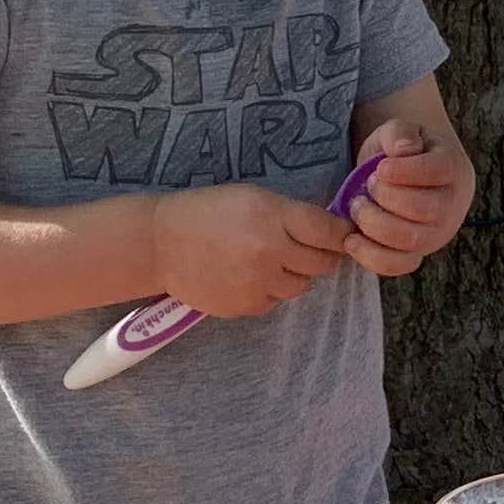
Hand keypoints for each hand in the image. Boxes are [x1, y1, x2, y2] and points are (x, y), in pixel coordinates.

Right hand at [152, 183, 356, 317]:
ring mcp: (258, 283)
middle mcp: (269, 252)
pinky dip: (268, 290)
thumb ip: (291, 214)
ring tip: (269, 259)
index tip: (342, 234)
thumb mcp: (253, 198)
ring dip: (294, 274)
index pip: (329, 232)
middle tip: (309, 247)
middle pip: (322, 263)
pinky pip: (274, 300)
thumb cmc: (207, 212)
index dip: (340, 234)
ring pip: (301, 286)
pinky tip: (247, 274)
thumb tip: (331, 231)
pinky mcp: (245, 305)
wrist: (160, 243)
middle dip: (321, 255)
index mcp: (273, 217)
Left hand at [341, 116, 475, 278]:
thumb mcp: (398, 133)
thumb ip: (399, 133)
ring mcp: (435, 234)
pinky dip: (371, 257)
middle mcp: (451, 205)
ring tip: (357, 208)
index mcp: (452, 168)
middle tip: (367, 186)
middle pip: (425, 210)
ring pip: (410, 241)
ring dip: (375, 225)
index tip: (380, 169)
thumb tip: (403, 149)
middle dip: (386, 198)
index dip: (406, 172)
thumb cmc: (402, 154)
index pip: (438, 172)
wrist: (408, 178)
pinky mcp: (415, 254)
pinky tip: (351, 239)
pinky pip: (398, 266)